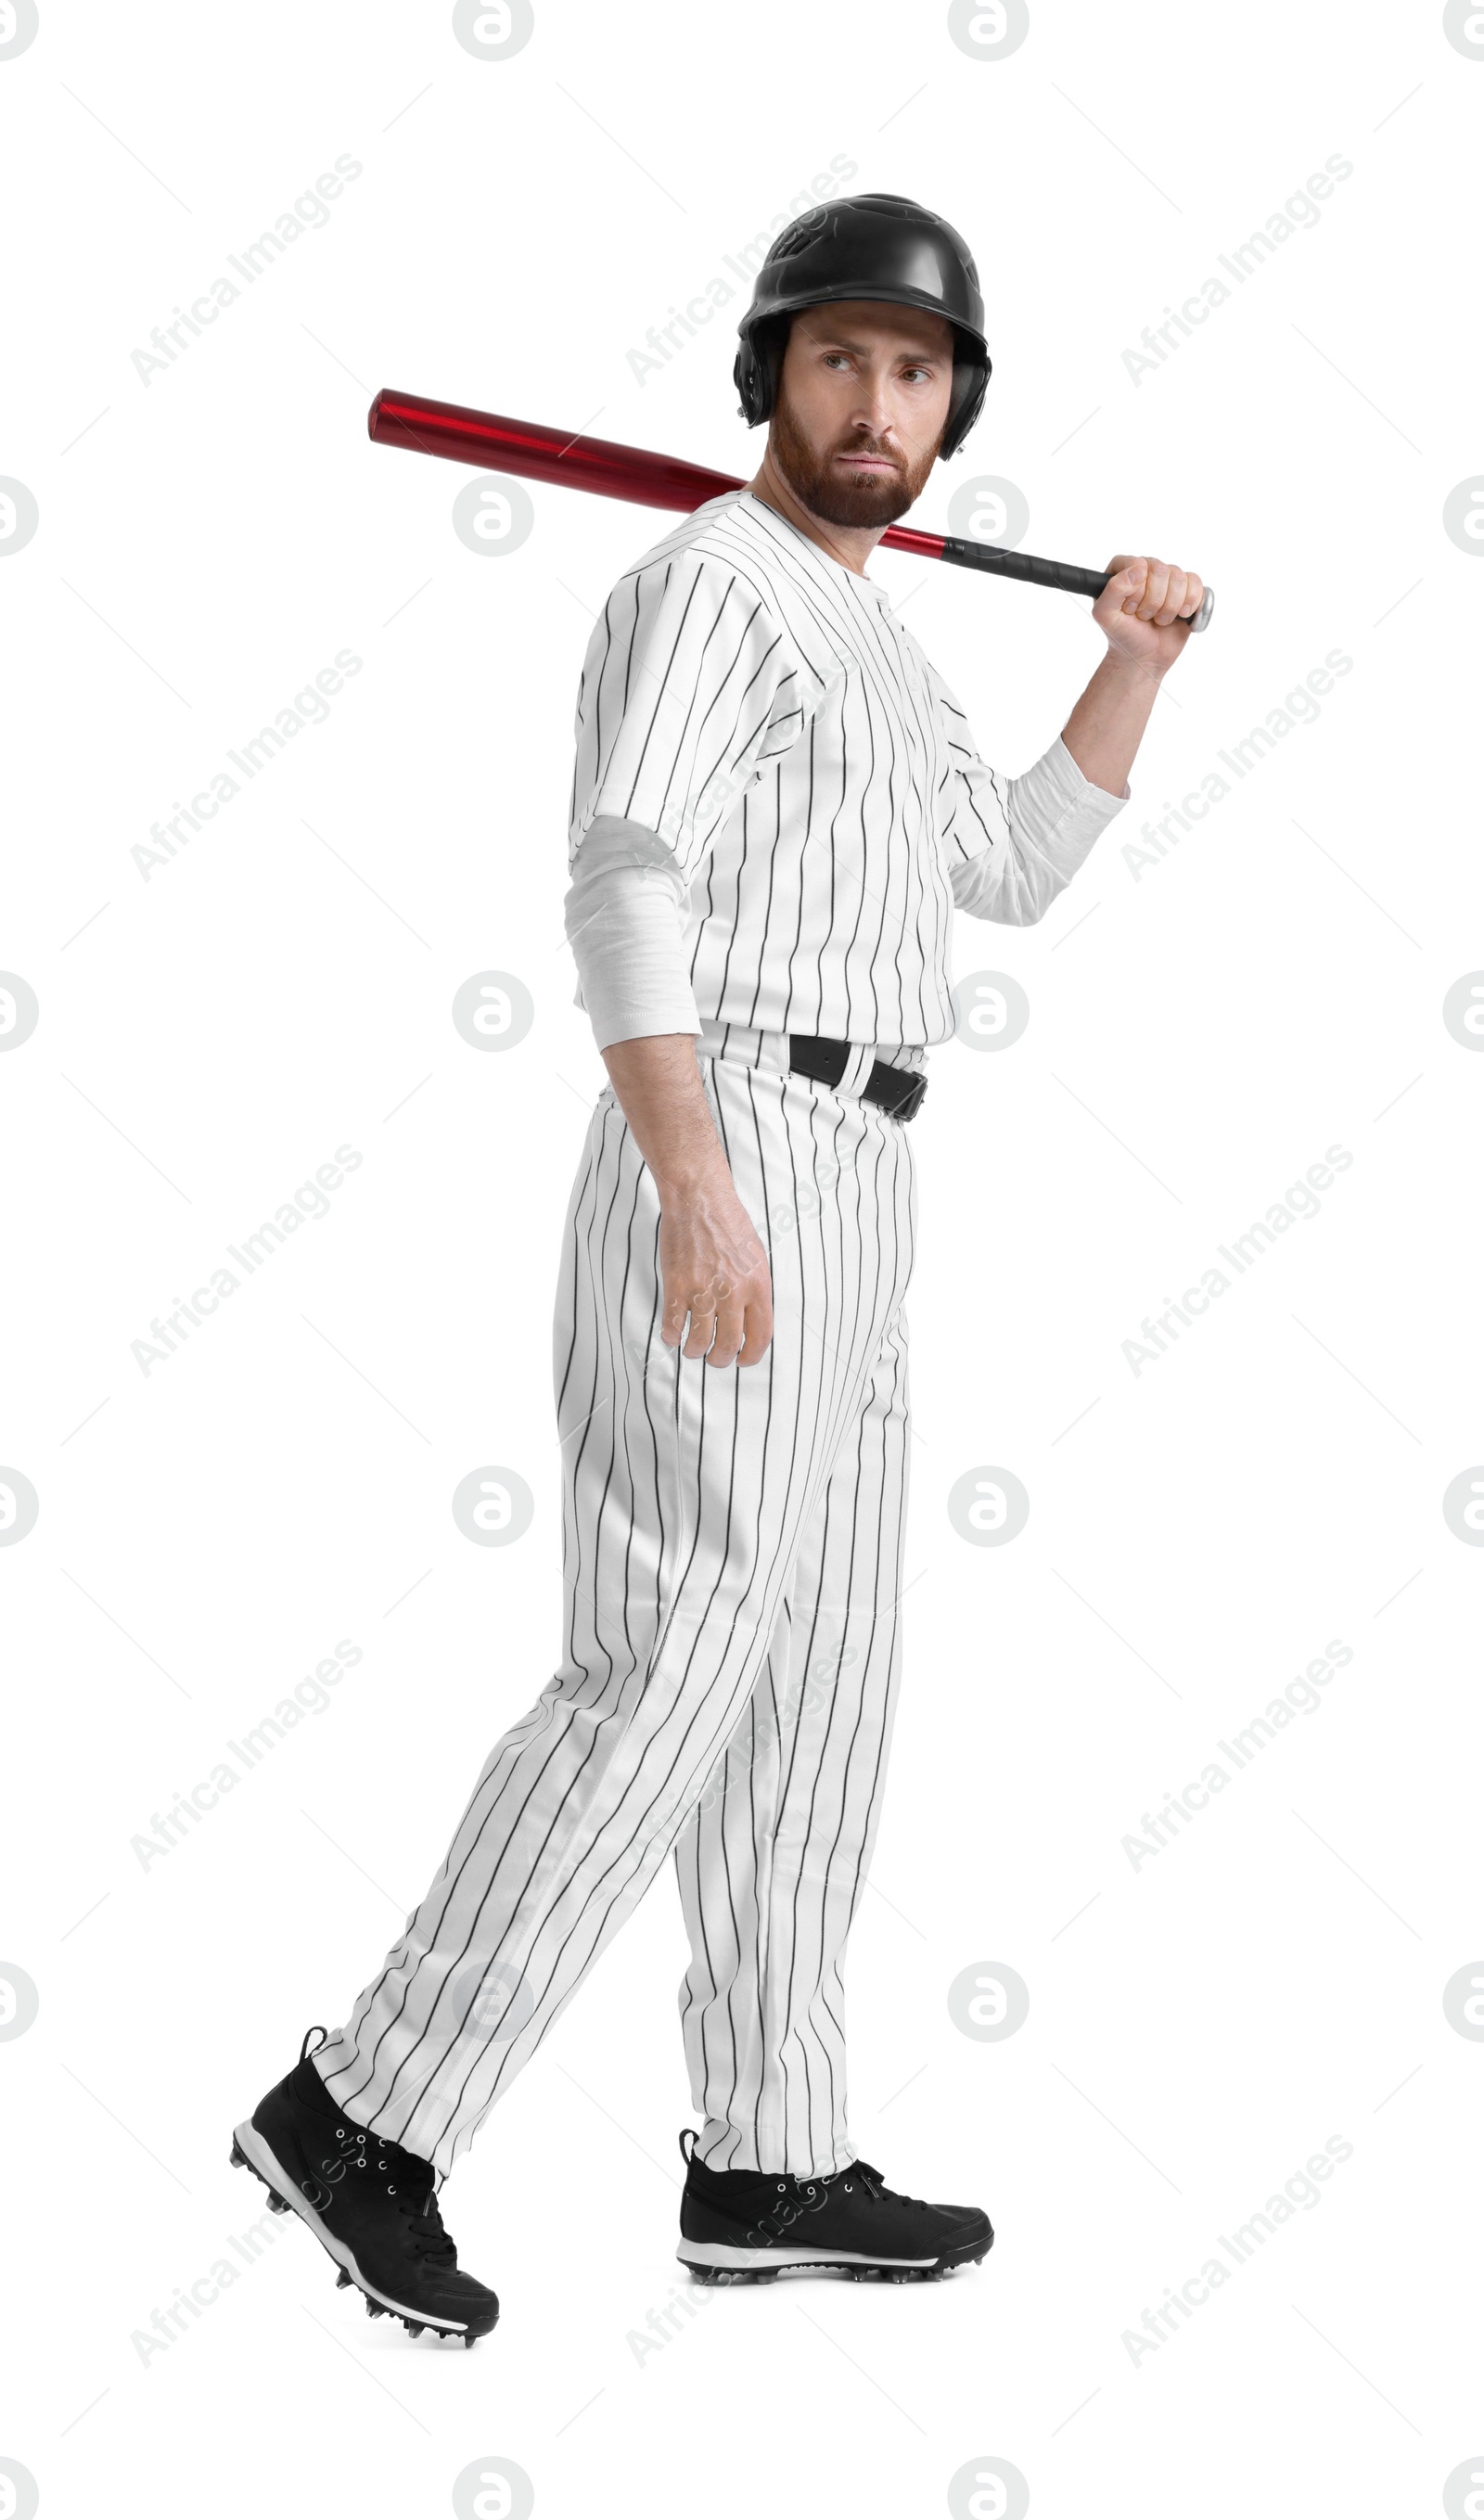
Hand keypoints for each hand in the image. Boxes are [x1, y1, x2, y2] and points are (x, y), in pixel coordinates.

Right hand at [657, 1170, 773, 1366]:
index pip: (761, 1336)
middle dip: (720, 1360)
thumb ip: (755, 1291)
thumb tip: (749, 1323)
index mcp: (758, 1285)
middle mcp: (733, 1291)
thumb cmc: (729, 1224)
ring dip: (694, 1352)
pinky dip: (671, 1336)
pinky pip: (673, 1325)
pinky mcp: (677, 1285)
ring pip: (699, 1341)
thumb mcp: (756, 1258)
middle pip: (728, 1345)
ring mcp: (704, 1289)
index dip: (751, 1356)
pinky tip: (673, 1334)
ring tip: (692, 1349)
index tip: (742, 1360)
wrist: (700, 1199)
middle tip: (715, 1359)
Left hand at [1094, 554, 1204, 675]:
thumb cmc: (1123, 635)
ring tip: (1158, 619)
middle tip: (1145, 616)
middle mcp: (1146, 568)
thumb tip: (1138, 570)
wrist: (1144, 656)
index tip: (1130, 609)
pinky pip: (1196, 584)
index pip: (1138, 565)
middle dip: (1154, 602)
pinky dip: (1189, 604)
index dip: (1137, 591)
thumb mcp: (1105, 616)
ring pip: (1179, 578)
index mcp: (1122, 569)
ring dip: (1170, 607)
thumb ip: (1113, 589)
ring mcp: (1167, 578)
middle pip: (1161, 570)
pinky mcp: (1186, 589)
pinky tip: (1180, 615)